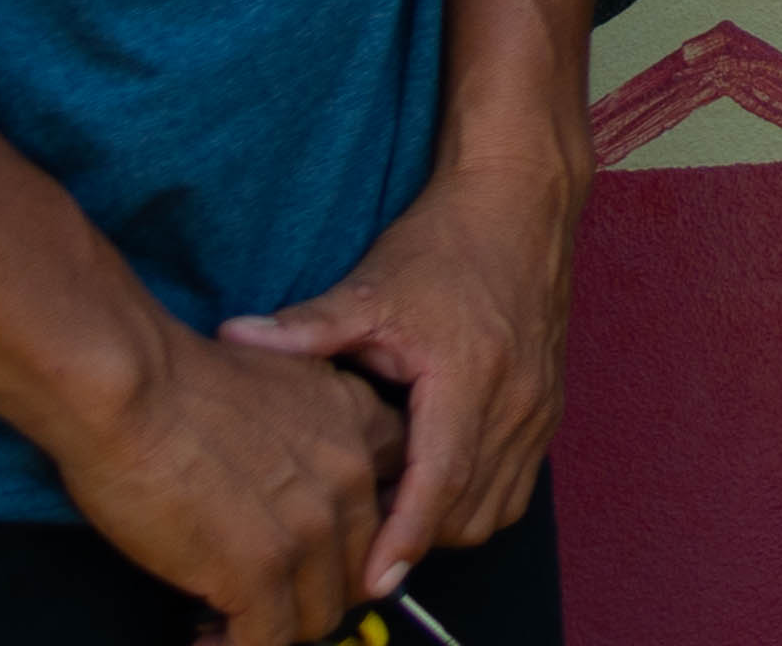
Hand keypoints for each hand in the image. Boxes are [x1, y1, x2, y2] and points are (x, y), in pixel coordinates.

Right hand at [45, 327, 399, 645]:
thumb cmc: (180, 379)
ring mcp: (311, 530)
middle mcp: (352, 479)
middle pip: (360, 570)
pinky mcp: (259, 571)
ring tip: (227, 621)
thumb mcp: (284, 377)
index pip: (397, 502)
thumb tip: (293, 473)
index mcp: (360, 425)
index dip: (359, 539)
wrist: (131, 385)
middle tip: (264, 596)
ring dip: (277, 627)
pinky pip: (268, 641)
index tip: (315, 554)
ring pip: (319, 615)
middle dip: (313, 591)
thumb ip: (310, 426)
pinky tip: (205, 639)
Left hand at [219, 152, 572, 590]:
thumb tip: (231, 337)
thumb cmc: (447, 243)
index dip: (403, 537)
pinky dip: (478, 499)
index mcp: (470, 377)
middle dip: (417, 536)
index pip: (440, 482)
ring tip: (392, 508)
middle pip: (470, 513)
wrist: (522, 203)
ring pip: (498, 508)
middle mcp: (516, 402)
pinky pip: (519, 485)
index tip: (371, 579)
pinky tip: (433, 479)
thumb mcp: (373, 285)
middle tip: (357, 531)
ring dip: (448, 522)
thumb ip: (306, 328)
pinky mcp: (549, 406)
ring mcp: (540, 408)